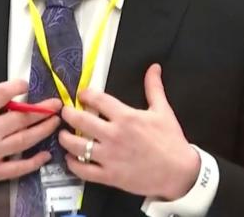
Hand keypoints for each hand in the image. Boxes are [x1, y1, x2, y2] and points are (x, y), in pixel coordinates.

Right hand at [0, 64, 62, 198]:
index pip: (1, 94)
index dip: (17, 86)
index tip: (26, 84)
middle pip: (20, 118)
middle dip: (42, 110)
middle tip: (56, 104)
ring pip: (24, 140)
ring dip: (43, 130)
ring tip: (55, 123)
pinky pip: (17, 167)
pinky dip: (33, 162)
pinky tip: (45, 155)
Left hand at [59, 63, 199, 199]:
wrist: (179, 172)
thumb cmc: (171, 141)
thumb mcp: (163, 111)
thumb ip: (154, 88)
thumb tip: (154, 67)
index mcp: (126, 117)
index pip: (97, 99)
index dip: (85, 94)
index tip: (82, 94)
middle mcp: (114, 135)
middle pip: (80, 120)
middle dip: (69, 113)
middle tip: (65, 112)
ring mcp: (110, 157)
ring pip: (76, 146)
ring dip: (65, 138)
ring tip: (63, 134)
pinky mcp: (109, 176)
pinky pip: (83, 170)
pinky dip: (73, 164)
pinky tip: (71, 159)